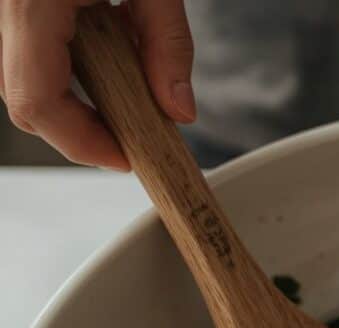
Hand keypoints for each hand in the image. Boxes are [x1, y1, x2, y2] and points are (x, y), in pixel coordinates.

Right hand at [0, 0, 192, 169]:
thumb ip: (169, 43)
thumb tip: (179, 111)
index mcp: (29, 0)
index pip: (36, 100)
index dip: (81, 143)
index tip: (125, 158)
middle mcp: (7, 4)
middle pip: (25, 98)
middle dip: (79, 131)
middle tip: (129, 140)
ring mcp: (8, 5)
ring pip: (24, 77)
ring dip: (76, 100)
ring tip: (127, 93)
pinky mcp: (20, 2)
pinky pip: (32, 50)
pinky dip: (72, 67)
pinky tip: (112, 50)